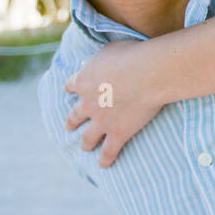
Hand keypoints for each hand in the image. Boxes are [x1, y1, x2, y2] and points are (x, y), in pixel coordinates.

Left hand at [62, 38, 165, 168]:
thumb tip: (102, 62)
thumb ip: (102, 58)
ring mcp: (101, 121)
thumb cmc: (132, 55)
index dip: (71, 88)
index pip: (71, 85)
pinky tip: (104, 165)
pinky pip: (109, 151)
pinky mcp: (117, 133)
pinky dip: (105, 159)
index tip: (71, 90)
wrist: (145, 74)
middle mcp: (87, 103)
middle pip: (74, 116)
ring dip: (86, 143)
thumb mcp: (110, 49)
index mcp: (83, 81)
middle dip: (72, 121)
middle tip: (69, 125)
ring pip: (88, 137)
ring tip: (85, 147)